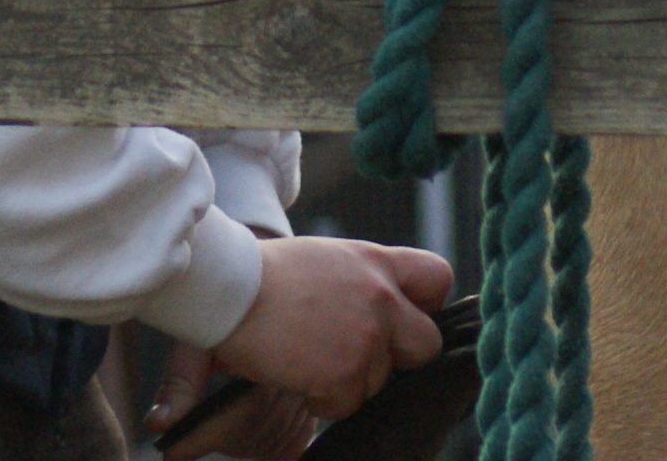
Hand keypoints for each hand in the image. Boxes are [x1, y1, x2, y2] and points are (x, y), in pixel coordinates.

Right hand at [149, 236, 449, 447]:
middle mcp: (382, 297)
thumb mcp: (324, 260)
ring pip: (379, 382)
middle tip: (356, 354)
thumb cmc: (264, 272)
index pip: (438, 278)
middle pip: (427, 344)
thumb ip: (358, 283)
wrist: (228, 286)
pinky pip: (346, 405)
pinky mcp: (345, 371)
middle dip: (398, 357)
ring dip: (348, 381)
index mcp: (376, 262)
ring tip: (308, 359)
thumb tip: (371, 314)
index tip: (400, 316)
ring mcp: (367, 336)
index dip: (424, 305)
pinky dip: (321, 402)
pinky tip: (296, 378)